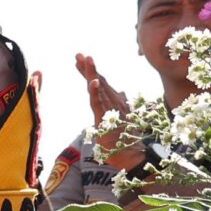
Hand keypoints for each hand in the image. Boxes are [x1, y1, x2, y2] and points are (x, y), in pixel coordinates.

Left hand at [76, 54, 144, 170]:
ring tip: (85, 60)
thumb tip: (122, 91)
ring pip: (99, 88)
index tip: (81, 60)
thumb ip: (120, 103)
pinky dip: (95, 92)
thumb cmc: (124, 139)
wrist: (132, 156)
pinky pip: (99, 103)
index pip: (100, 83)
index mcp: (114, 102)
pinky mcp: (106, 118)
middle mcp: (114, 102)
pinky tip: (91, 81)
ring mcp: (111, 109)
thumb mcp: (119, 118)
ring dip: (91, 73)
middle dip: (88, 67)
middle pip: (99, 81)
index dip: (90, 72)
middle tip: (79, 54)